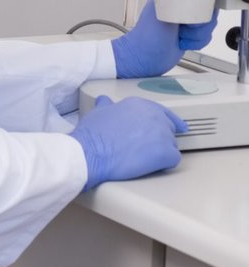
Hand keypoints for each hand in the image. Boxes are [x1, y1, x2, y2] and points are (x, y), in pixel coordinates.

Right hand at [69, 96, 187, 190]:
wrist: (91, 152)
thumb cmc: (93, 134)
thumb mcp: (98, 112)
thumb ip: (107, 105)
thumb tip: (105, 101)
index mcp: (140, 105)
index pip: (163, 112)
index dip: (167, 121)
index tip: (175, 127)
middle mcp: (154, 116)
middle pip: (169, 128)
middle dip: (159, 138)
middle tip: (146, 147)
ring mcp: (162, 134)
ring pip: (171, 144)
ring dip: (161, 151)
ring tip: (143, 158)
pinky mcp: (165, 153)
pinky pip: (173, 159)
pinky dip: (164, 164)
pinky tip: (150, 165)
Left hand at [110, 0, 218, 77]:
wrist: (144, 58)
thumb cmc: (148, 37)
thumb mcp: (165, 15)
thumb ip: (183, 5)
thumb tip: (201, 0)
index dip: (203, 8)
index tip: (192, 20)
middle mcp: (180, 7)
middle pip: (209, 10)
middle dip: (200, 26)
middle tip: (184, 30)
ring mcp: (186, 21)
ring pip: (209, 24)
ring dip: (198, 35)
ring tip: (181, 37)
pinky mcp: (190, 33)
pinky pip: (206, 35)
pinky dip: (198, 42)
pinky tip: (183, 43)